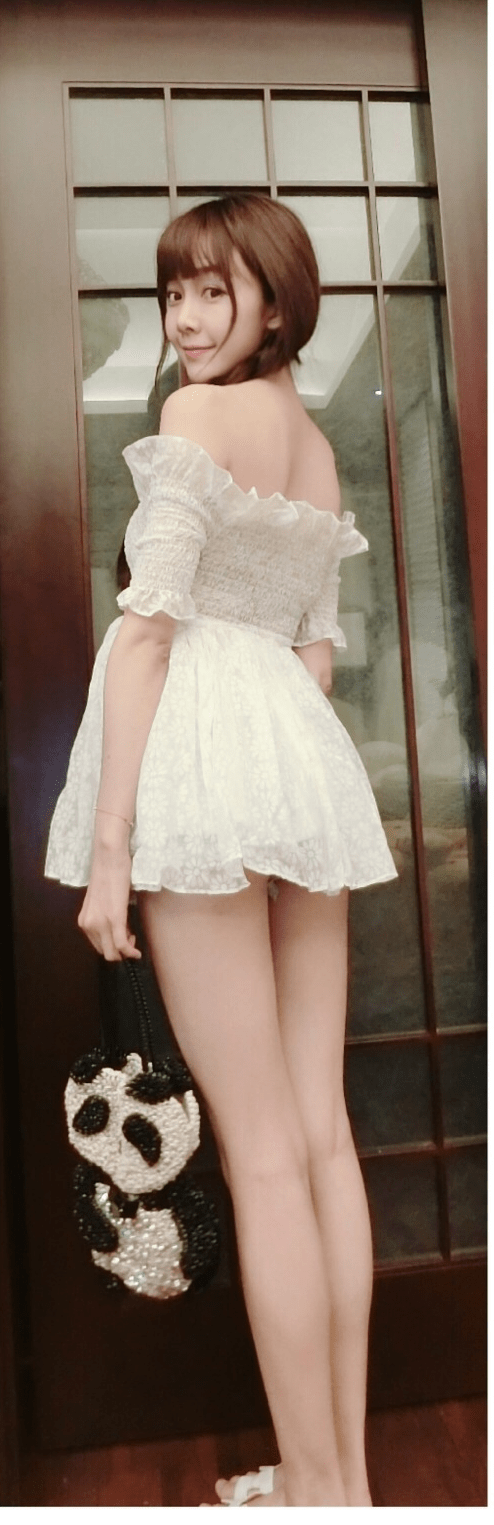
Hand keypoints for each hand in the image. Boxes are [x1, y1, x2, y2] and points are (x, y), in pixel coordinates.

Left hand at [77, 841, 140, 961]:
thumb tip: (117, 928)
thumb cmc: (107, 873)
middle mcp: (88, 924)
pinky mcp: (114, 918)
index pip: (98, 945)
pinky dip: (131, 952)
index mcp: (84, 920)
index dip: (112, 946)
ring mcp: (100, 923)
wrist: (108, 857)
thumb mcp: (101, 901)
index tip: (124, 936)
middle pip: (105, 952)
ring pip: (112, 952)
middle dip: (119, 951)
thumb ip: (104, 917)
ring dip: (125, 949)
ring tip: (132, 935)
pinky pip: (122, 944)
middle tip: (130, 936)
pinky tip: (137, 952)